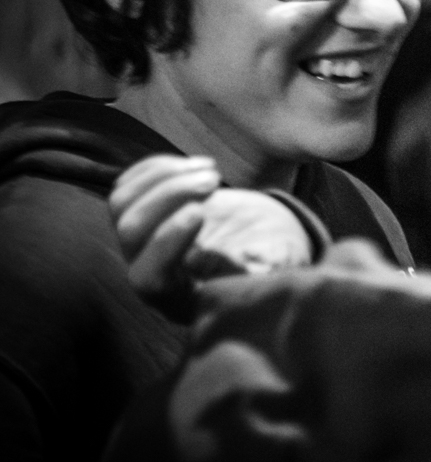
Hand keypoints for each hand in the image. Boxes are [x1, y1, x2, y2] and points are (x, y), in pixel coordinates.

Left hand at [111, 155, 311, 297]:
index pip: (149, 276)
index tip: (200, 212)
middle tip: (214, 181)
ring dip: (164, 177)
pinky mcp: (142, 213)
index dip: (166, 244)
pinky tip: (196, 165)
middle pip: (130, 230)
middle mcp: (149, 269)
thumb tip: (252, 272)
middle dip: (169, 197)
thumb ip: (262, 275)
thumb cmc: (271, 261)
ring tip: (211, 169)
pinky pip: (127, 184)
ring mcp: (140, 241)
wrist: (263, 243)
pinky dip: (157, 167)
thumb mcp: (276, 272)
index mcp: (177, 296)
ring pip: (122, 203)